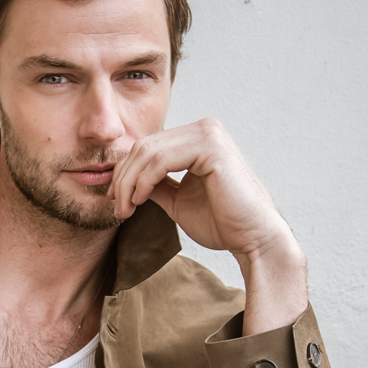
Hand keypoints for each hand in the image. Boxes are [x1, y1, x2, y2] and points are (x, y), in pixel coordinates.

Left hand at [108, 119, 307, 333]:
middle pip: (144, 146)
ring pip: (148, 151)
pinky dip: (143, 181)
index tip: (115, 200)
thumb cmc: (222, 223)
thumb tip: (125, 182)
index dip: (125, 172)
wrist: (253, 239)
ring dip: (128, 183)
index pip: (148, 146)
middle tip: (116, 207)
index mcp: (198, 137)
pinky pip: (161, 160)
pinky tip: (139, 201)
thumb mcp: (177, 201)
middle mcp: (204, 128)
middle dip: (122, 178)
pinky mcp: (210, 147)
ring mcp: (208, 134)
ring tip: (124, 209)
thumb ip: (155, 186)